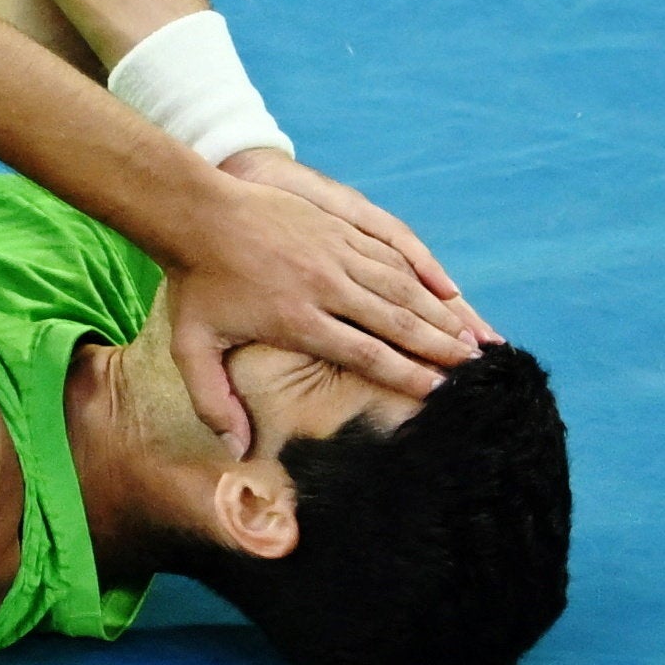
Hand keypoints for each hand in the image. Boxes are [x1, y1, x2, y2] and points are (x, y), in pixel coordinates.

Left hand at [165, 165, 487, 457]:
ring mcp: (334, 252)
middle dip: (438, 347)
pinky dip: (422, 273)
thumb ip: (213, 403)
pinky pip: (391, 252)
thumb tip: (236, 451)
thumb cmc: (195, 284)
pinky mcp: (338, 227)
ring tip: (469, 337)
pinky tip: (446, 290)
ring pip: (400, 286)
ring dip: (438, 312)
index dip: (405, 374)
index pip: (365, 354)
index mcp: (297, 320)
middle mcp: (325, 285)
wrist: (197, 213)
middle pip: (395, 321)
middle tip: (473, 368)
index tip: (438, 392)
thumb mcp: (191, 348)